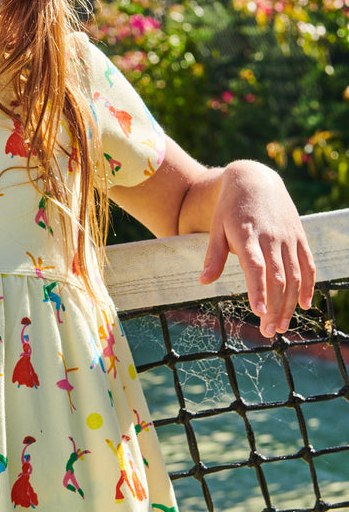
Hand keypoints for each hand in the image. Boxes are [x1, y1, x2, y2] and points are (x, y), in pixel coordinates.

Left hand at [198, 161, 315, 336]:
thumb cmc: (230, 208)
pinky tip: (303, 305)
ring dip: (289, 303)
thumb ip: (213, 256)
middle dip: (274, 307)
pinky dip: (308, 285)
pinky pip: (307, 264)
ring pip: (294, 275)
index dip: (258, 290)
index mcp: (247, 235)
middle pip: (277, 277)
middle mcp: (271, 237)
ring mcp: (288, 237)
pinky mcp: (299, 236)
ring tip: (280, 326)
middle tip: (267, 332)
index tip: (259, 312)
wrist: (255, 179)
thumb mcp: (216, 228)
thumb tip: (203, 282)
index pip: (255, 267)